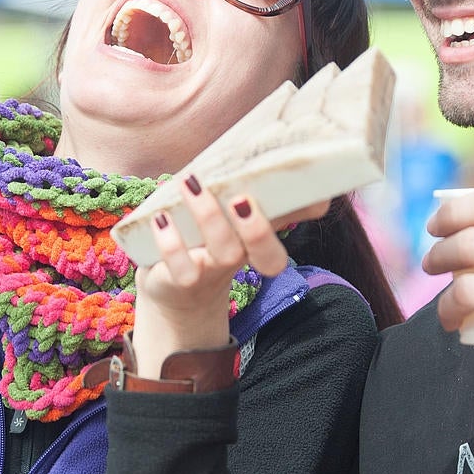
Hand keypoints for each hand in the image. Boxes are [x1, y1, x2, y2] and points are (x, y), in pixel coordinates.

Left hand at [132, 176, 323, 375]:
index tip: (311, 197)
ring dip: (209, 216)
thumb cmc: (209, 245)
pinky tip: (162, 218)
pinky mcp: (181, 280)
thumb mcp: (236, 226)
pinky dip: (171, 240)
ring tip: (191, 184)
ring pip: (222, 250)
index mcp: (256, 244)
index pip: (289, 232)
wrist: (175, 293)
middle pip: (262, 252)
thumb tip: (307, 180)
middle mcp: (238, 259)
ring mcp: (211, 271)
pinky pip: (181, 263)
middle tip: (242, 197)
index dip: (297, 220)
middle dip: (258, 228)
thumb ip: (262, 205)